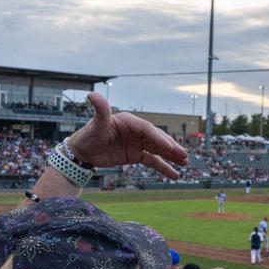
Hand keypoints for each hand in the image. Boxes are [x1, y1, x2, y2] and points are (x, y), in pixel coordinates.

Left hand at [66, 93, 188, 177]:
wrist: (83, 152)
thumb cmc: (88, 136)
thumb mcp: (95, 124)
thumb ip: (100, 110)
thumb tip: (92, 94)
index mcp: (129, 121)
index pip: (147, 129)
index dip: (159, 138)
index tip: (169, 148)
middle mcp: (136, 131)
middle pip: (157, 139)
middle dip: (171, 147)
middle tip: (184, 155)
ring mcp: (138, 143)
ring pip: (158, 150)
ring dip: (172, 156)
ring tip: (185, 162)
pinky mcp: (136, 155)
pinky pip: (153, 161)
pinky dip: (164, 167)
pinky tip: (175, 174)